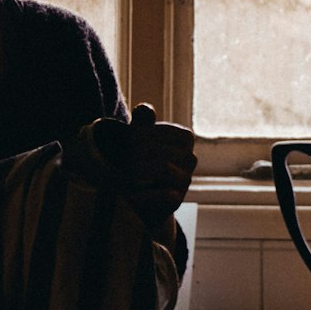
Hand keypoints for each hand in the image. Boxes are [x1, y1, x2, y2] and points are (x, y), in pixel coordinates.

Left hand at [91, 103, 195, 233]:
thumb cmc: (140, 158)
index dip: (142, 133)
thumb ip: (141, 121)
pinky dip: (144, 194)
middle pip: (161, 148)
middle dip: (136, 152)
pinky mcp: (177, 200)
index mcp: (184, 138)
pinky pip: (166, 195)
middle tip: (120, 158)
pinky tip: (128, 194)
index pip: (164, 130)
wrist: (139, 193)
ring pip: (164, 167)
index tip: (126, 140)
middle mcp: (190, 158)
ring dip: (138, 170)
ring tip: (123, 173)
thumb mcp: (138, 136)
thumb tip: (143, 109)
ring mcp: (185, 180)